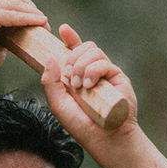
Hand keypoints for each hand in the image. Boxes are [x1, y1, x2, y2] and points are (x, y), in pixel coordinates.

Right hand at [0, 0, 49, 82]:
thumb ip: (9, 31)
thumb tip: (26, 30)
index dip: (24, 3)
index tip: (38, 15)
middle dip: (30, 6)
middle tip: (43, 20)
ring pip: (13, 4)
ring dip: (31, 12)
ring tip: (44, 22)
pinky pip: (10, 14)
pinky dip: (26, 18)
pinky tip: (37, 23)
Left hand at [41, 24, 137, 143]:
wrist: (104, 137)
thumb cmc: (81, 124)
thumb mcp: (58, 103)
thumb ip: (50, 81)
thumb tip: (49, 56)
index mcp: (76, 75)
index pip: (74, 50)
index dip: (70, 37)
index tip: (63, 29)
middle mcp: (91, 71)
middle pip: (83, 47)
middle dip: (72, 58)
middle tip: (69, 78)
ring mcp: (105, 73)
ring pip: (93, 51)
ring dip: (81, 65)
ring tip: (79, 86)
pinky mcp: (117, 76)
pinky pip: (103, 62)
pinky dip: (92, 71)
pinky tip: (89, 86)